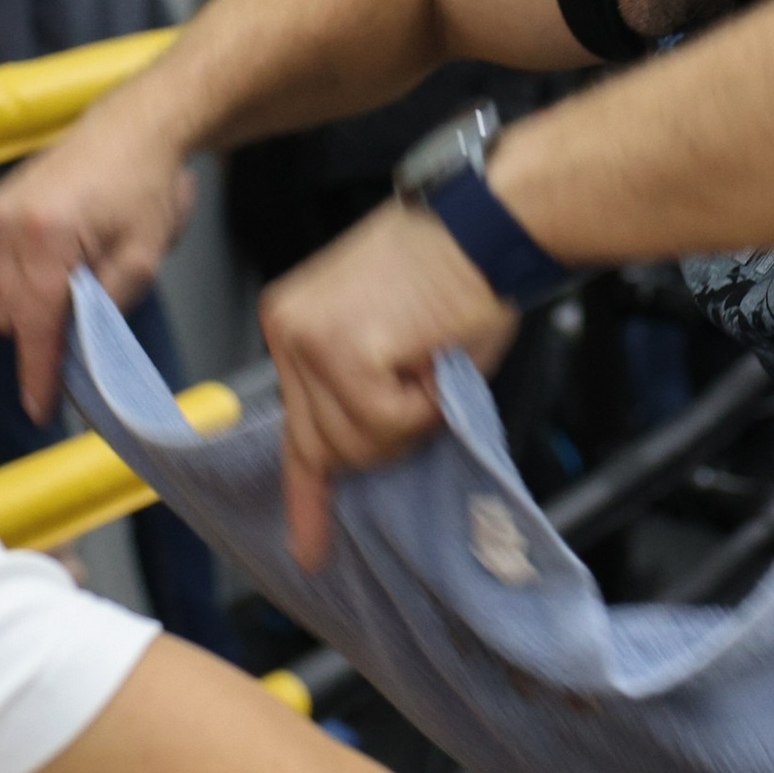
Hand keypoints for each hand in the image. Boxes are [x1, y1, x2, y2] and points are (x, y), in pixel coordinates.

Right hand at [0, 108, 196, 419]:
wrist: (131, 128)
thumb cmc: (145, 184)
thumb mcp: (142, 258)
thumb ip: (105, 310)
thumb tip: (79, 352)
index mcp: (47, 235)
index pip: (35, 324)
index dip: (38, 372)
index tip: (39, 408)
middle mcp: (8, 223)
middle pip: (13, 316)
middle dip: (45, 333)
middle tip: (87, 328)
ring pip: (2, 297)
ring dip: (35, 305)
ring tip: (81, 277)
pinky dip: (26, 278)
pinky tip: (62, 259)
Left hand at [258, 201, 517, 567]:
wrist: (488, 221)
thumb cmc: (457, 269)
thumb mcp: (388, 332)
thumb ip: (359, 391)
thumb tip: (360, 456)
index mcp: (291, 322)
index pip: (293, 427)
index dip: (307, 496)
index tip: (308, 552)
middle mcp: (285, 330)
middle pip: (328, 448)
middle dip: (387, 437)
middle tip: (426, 378)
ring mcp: (308, 342)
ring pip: (359, 444)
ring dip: (411, 417)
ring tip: (428, 354)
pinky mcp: (342, 353)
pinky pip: (389, 425)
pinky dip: (424, 405)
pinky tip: (430, 355)